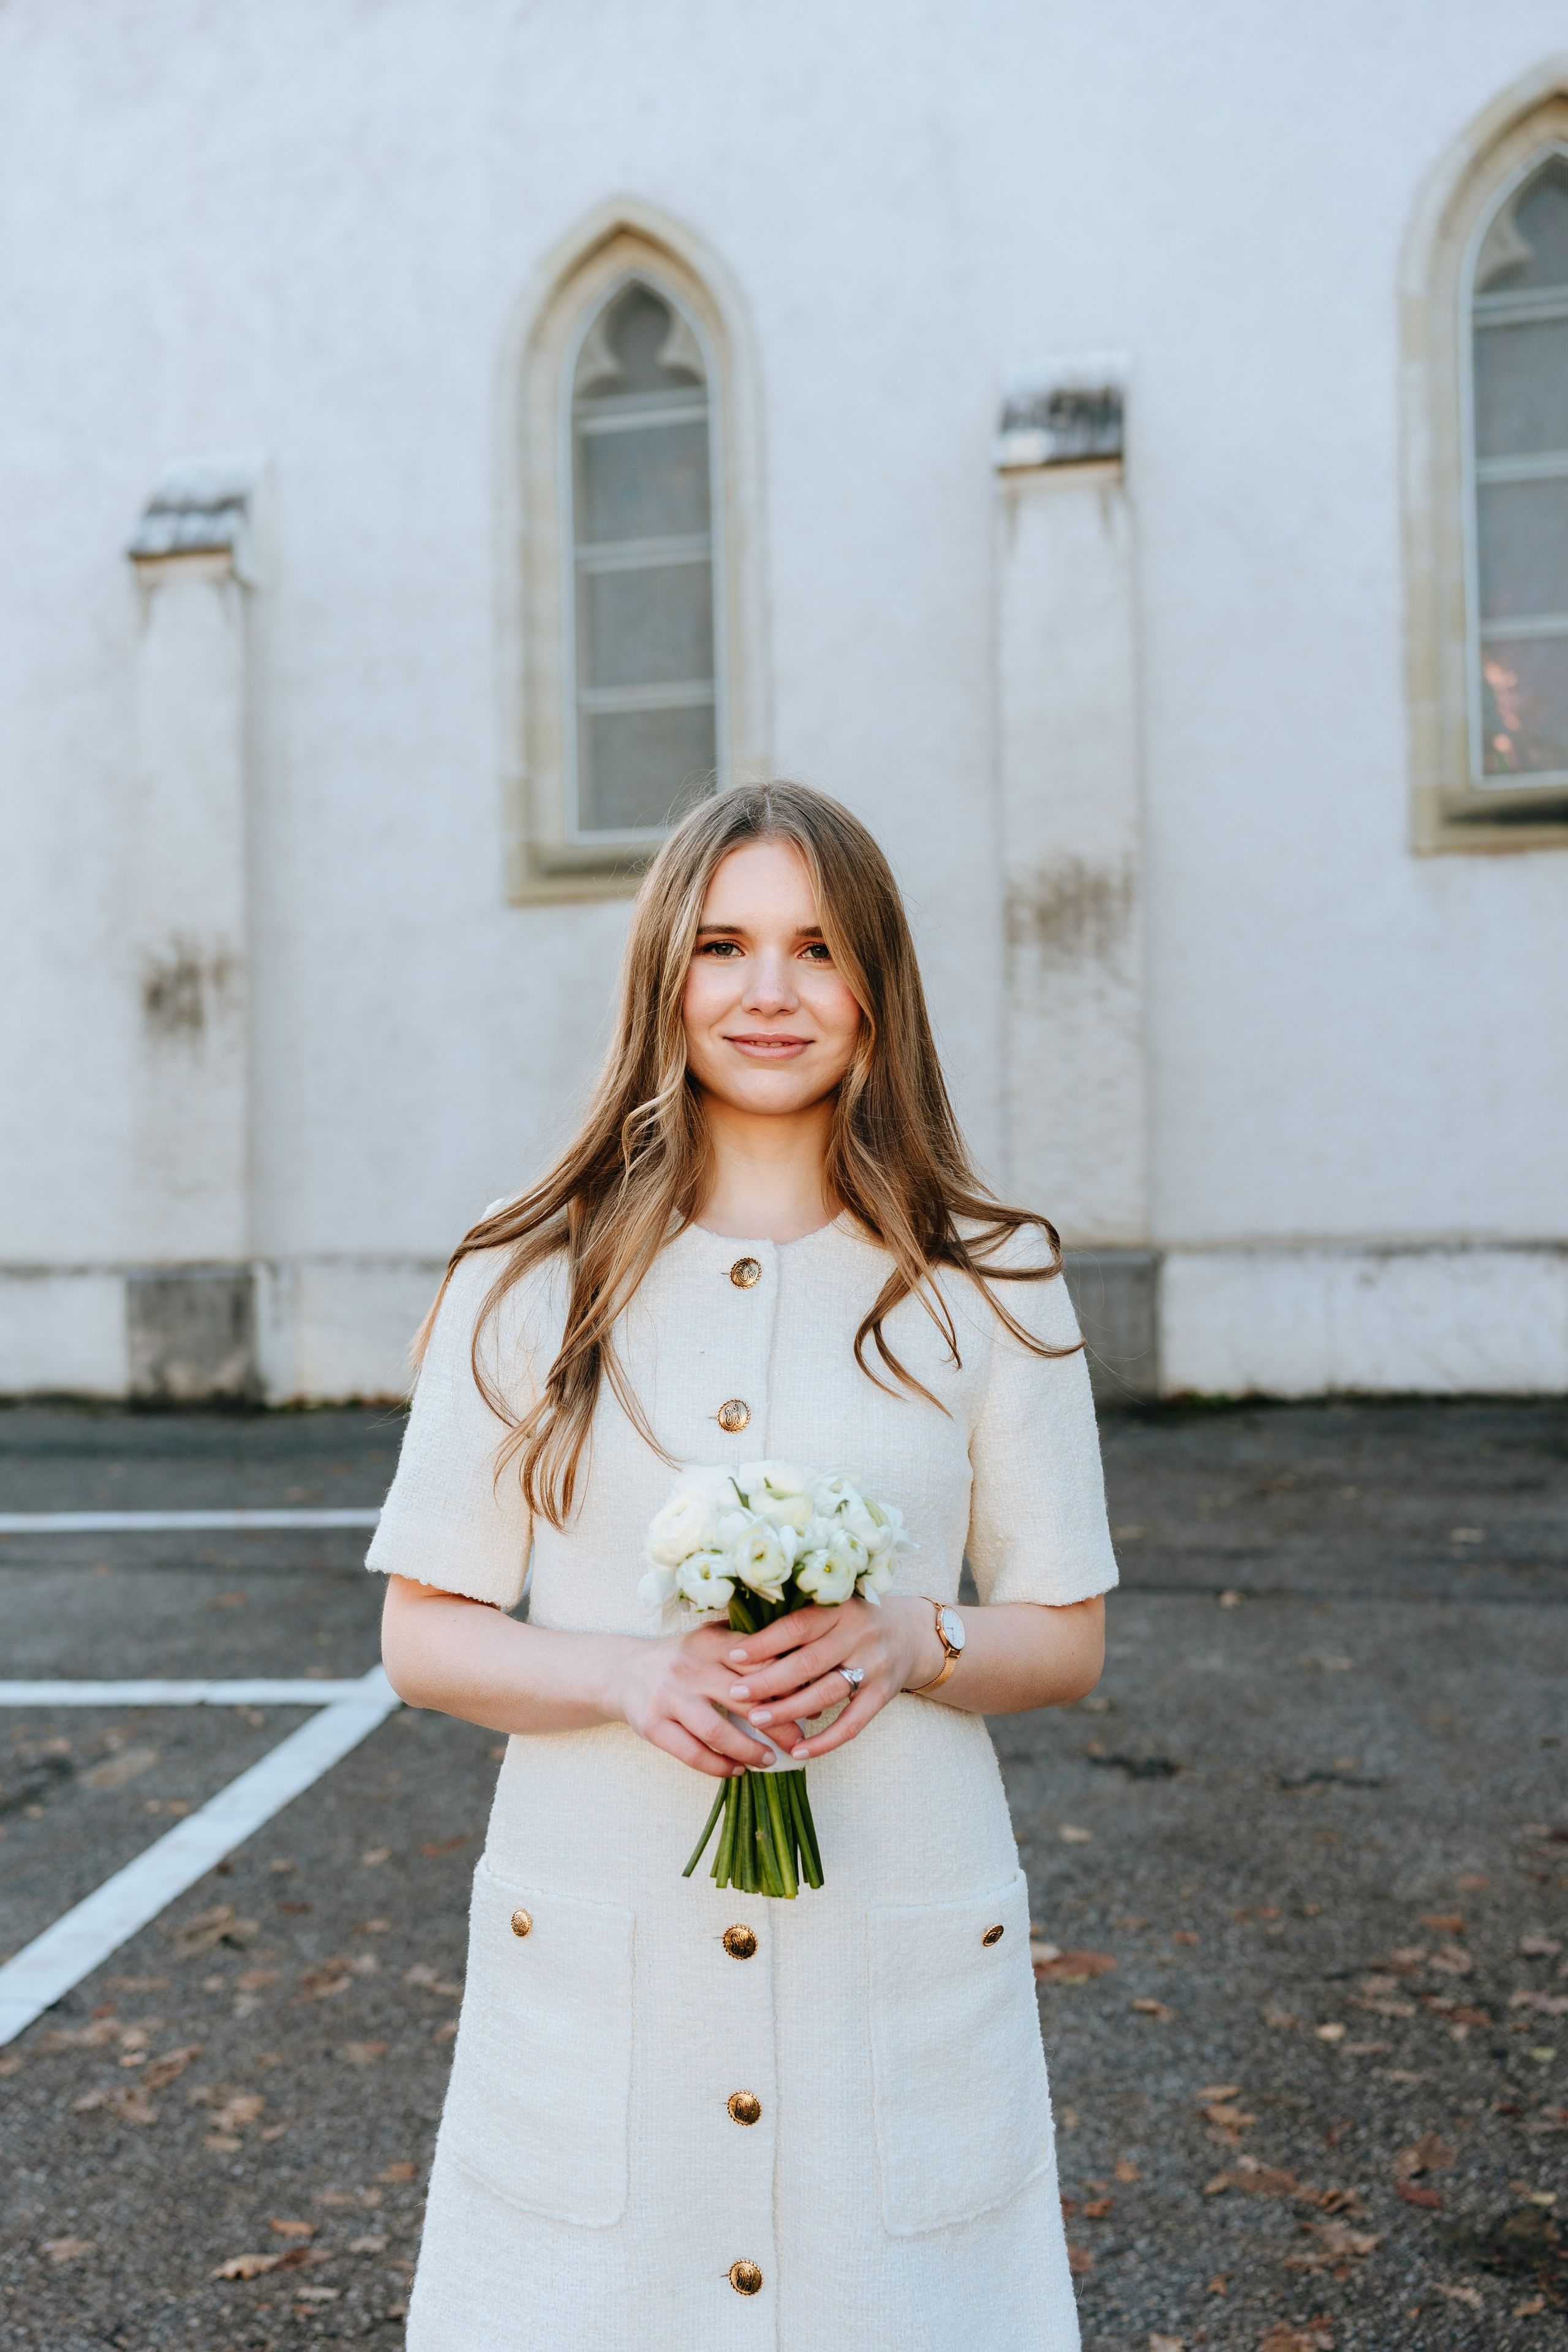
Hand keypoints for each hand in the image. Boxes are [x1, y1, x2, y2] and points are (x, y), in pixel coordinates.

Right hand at [609, 1621, 790, 1779]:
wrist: (622, 1671)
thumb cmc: (680, 1659)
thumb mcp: (709, 1641)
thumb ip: (746, 1648)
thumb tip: (802, 1670)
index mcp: (709, 1642)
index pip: (758, 1662)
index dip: (789, 1684)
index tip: (810, 1701)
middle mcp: (689, 1666)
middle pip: (744, 1697)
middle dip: (778, 1723)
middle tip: (799, 1740)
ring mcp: (668, 1697)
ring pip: (718, 1730)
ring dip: (749, 1750)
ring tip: (770, 1760)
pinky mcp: (653, 1725)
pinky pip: (692, 1753)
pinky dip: (719, 1766)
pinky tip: (738, 1770)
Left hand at [722, 1596, 943, 1761]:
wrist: (913, 1633)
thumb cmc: (856, 1620)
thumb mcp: (834, 1608)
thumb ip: (799, 1621)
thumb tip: (742, 1642)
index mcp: (840, 1608)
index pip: (797, 1626)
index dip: (764, 1642)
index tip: (733, 1656)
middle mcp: (859, 1634)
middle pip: (808, 1662)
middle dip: (768, 1681)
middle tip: (736, 1693)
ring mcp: (874, 1666)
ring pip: (826, 1694)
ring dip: (788, 1710)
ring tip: (756, 1721)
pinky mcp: (883, 1694)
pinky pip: (852, 1724)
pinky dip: (824, 1742)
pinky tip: (798, 1752)